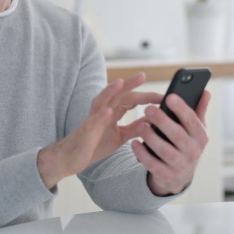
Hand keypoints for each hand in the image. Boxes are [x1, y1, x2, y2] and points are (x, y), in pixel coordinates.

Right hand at [37, 73, 161, 188]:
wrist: (71, 159)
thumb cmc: (94, 145)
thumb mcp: (120, 136)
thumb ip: (134, 128)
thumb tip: (152, 121)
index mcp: (112, 112)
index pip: (130, 99)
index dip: (145, 97)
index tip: (162, 97)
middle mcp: (102, 111)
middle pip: (117, 94)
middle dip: (129, 85)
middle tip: (143, 75)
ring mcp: (93, 119)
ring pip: (102, 101)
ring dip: (111, 91)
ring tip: (121, 83)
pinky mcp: (86, 131)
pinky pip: (93, 122)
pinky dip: (101, 115)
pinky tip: (108, 111)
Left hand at [131, 90, 209, 195]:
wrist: (180, 176)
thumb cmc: (186, 144)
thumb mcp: (195, 130)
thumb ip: (199, 110)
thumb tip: (206, 91)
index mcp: (200, 136)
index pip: (192, 120)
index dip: (181, 109)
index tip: (169, 97)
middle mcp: (193, 152)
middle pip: (177, 135)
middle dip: (163, 121)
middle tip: (148, 108)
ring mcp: (180, 166)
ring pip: (165, 151)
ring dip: (151, 137)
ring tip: (140, 125)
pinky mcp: (167, 176)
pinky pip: (153, 165)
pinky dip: (142, 154)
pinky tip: (134, 143)